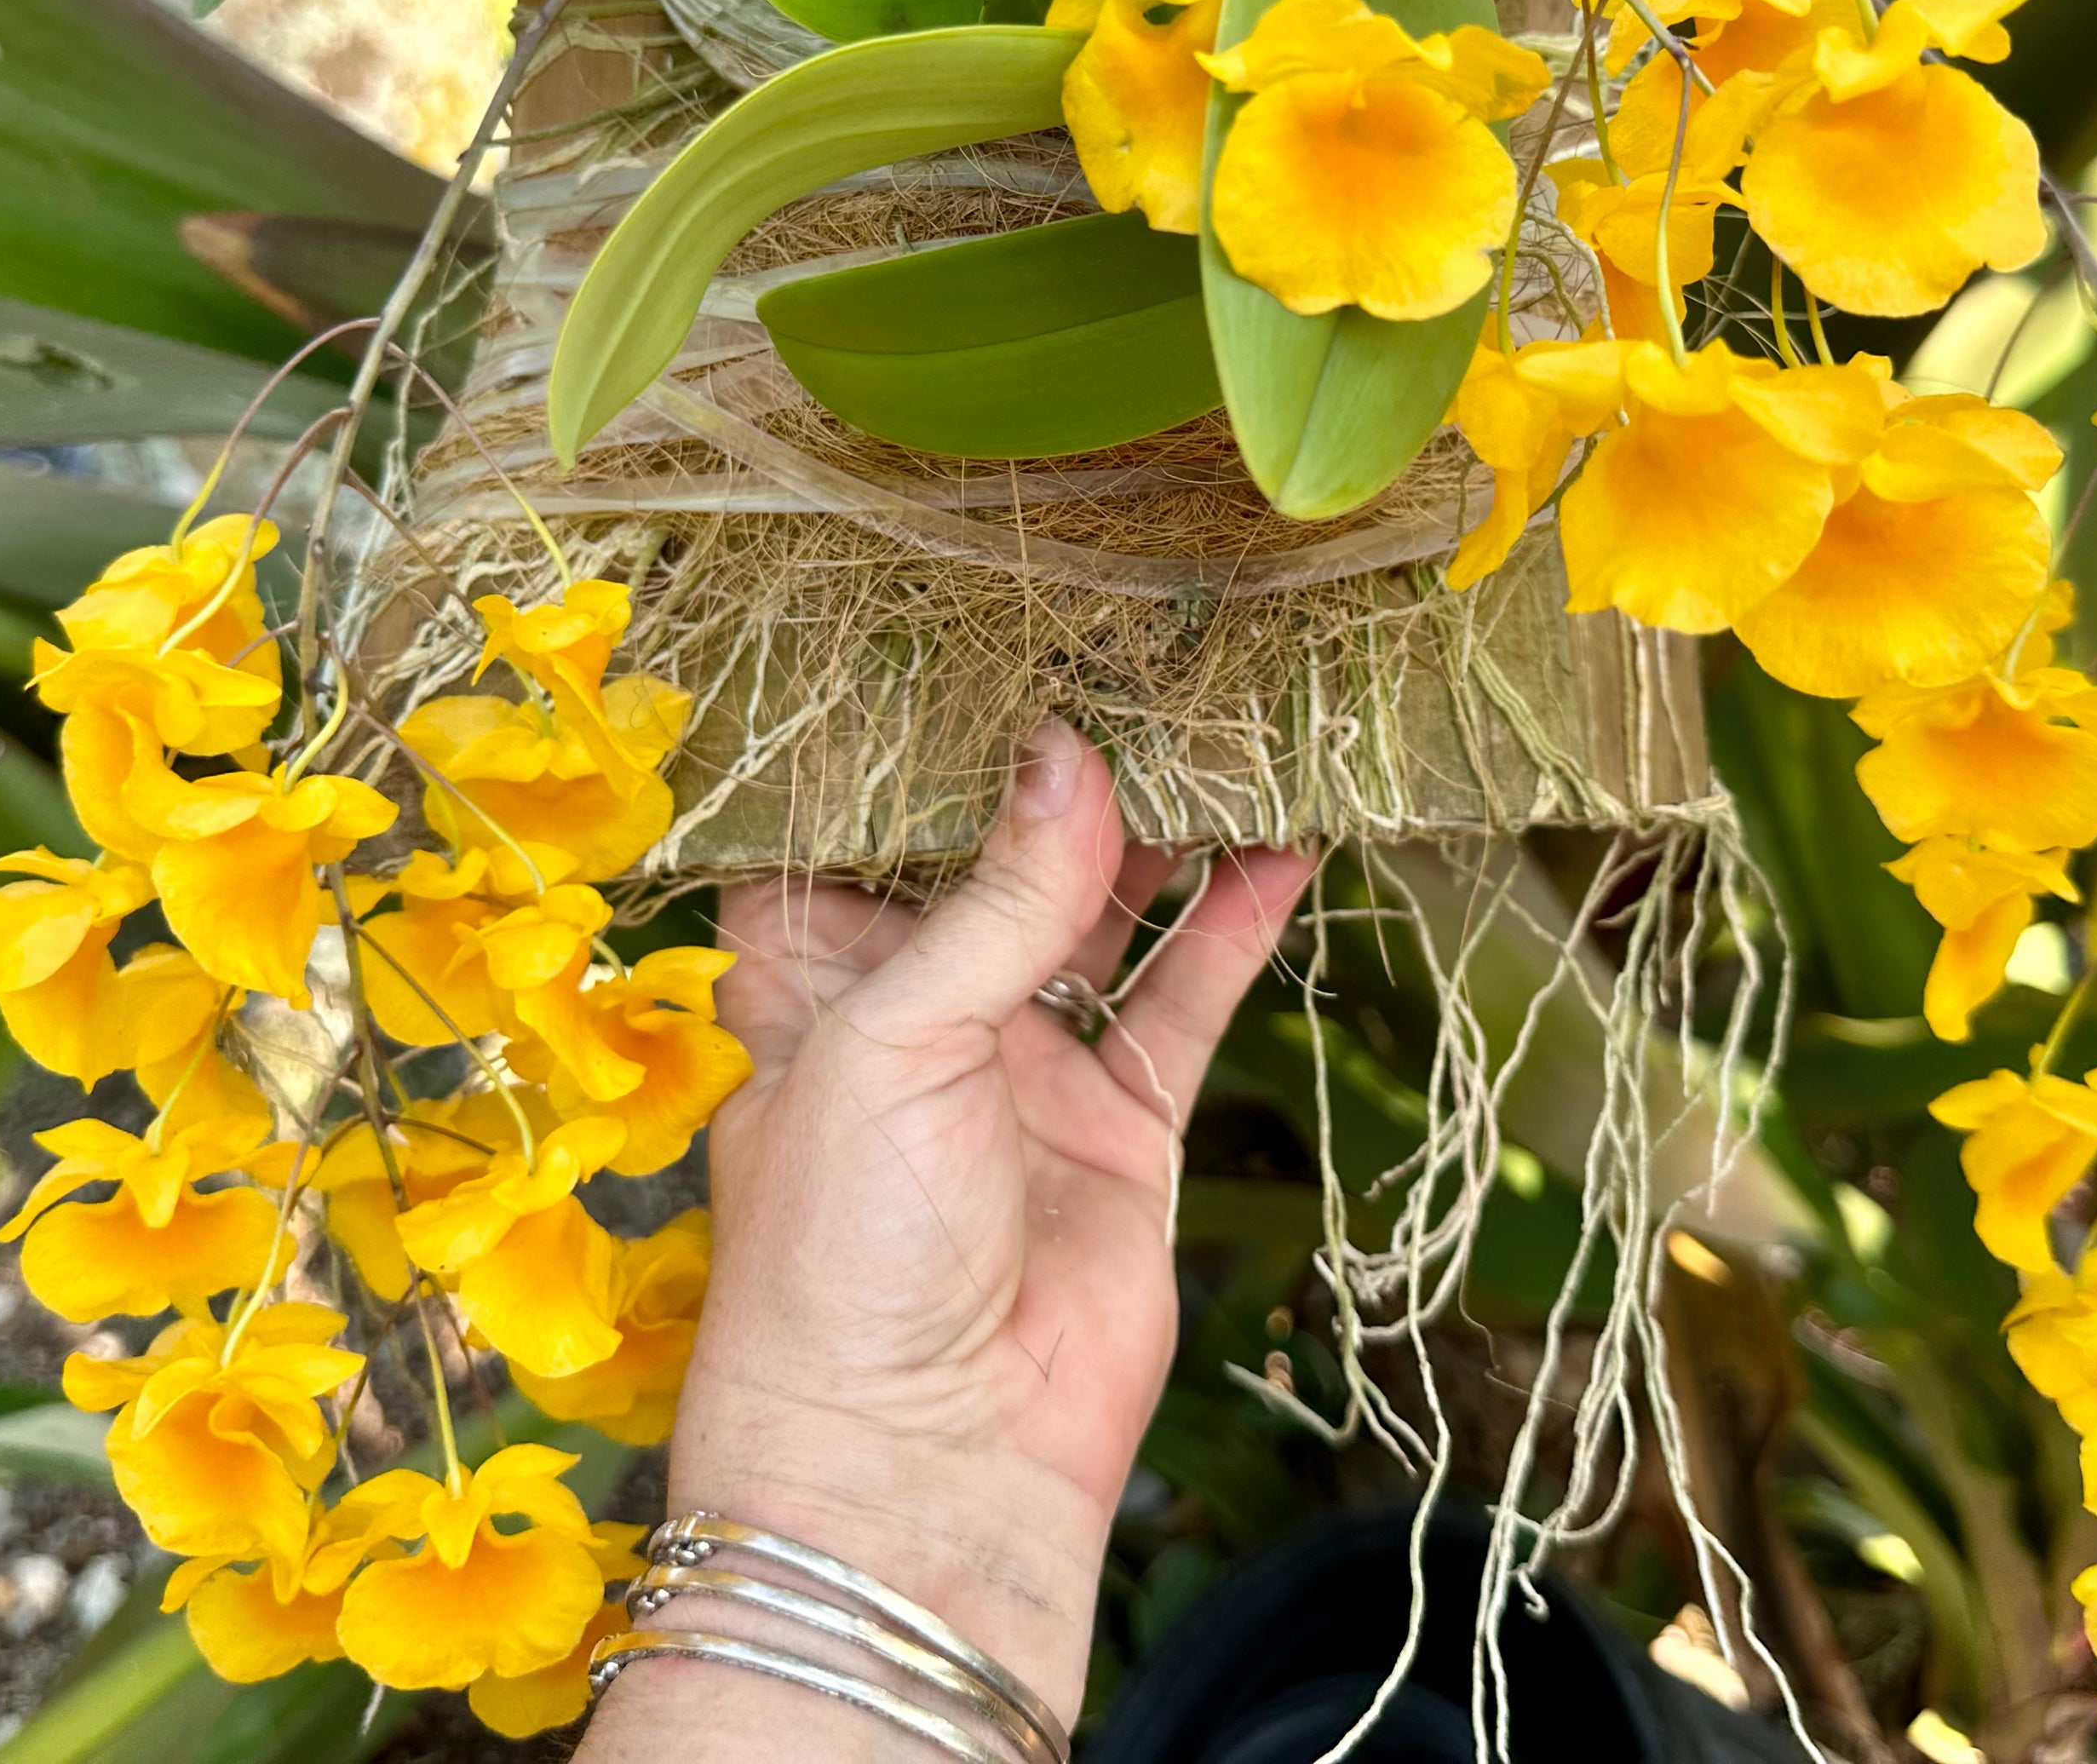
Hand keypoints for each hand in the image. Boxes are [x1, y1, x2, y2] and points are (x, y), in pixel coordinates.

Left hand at [591, 721, 1311, 1747]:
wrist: (928, 1469)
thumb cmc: (844, 1258)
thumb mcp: (891, 1044)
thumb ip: (995, 901)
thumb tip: (1066, 751)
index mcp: (809, 979)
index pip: (854, 825)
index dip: (906, 736)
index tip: (975, 627)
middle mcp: (914, 1008)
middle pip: (992, 853)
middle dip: (1054, 763)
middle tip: (1135, 645)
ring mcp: (1023, 1064)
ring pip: (1103, 911)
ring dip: (1160, 828)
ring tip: (1229, 720)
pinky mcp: (1118, 1126)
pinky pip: (1183, 998)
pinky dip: (1234, 924)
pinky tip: (1287, 841)